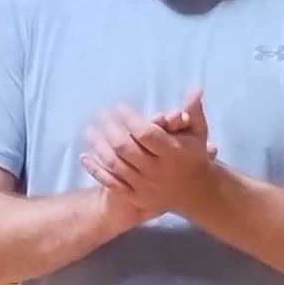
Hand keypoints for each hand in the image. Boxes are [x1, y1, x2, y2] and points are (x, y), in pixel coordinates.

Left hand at [81, 91, 215, 218]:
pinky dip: (96, 170)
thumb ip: (192, 111)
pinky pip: (111, 183)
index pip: (147, 134)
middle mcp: (158, 171)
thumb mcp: (198, 133)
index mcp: (173, 153)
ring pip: (116, 165)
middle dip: (111, 129)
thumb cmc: (193, 155)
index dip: (130, 120)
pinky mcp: (135, 196)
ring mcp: (145, 186)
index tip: (120, 107)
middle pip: (127, 149)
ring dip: (99, 146)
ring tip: (89, 130)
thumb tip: (196, 88)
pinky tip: (85, 156)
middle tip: (101, 114)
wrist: (196, 192)